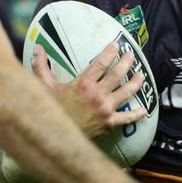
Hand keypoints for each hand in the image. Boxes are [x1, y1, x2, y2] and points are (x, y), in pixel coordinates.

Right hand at [32, 42, 146, 137]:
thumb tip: (37, 48)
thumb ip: (41, 66)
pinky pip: (126, 118)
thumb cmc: (51, 111)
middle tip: (131, 55)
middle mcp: (97, 94)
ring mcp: (105, 109)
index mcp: (83, 84)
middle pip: (118, 74)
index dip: (110, 52)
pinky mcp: (109, 123)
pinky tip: (144, 109)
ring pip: (126, 92)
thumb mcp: (44, 87)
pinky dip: (136, 114)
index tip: (116, 45)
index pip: (101, 63)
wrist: (55, 137)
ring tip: (141, 74)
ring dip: (136, 82)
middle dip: (126, 62)